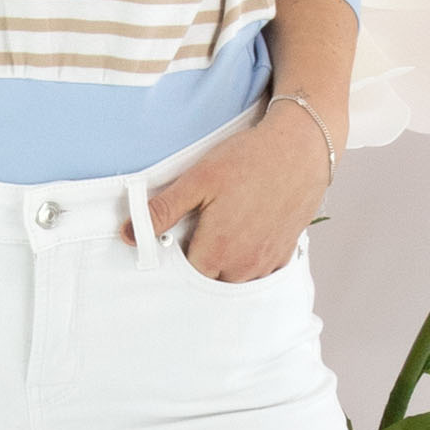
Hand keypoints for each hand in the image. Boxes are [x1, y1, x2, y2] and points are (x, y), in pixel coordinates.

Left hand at [126, 102, 331, 280]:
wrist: (301, 149)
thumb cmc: (249, 160)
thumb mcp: (198, 180)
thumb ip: (162, 211)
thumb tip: (129, 235)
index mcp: (217, 251)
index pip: (184, 276)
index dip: (176, 259)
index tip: (177, 238)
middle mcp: (244, 265)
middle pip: (211, 281)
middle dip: (201, 262)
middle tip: (202, 229)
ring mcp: (267, 262)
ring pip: (236, 279)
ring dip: (226, 264)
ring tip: (225, 230)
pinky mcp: (285, 253)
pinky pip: (261, 272)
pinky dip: (251, 262)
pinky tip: (247, 234)